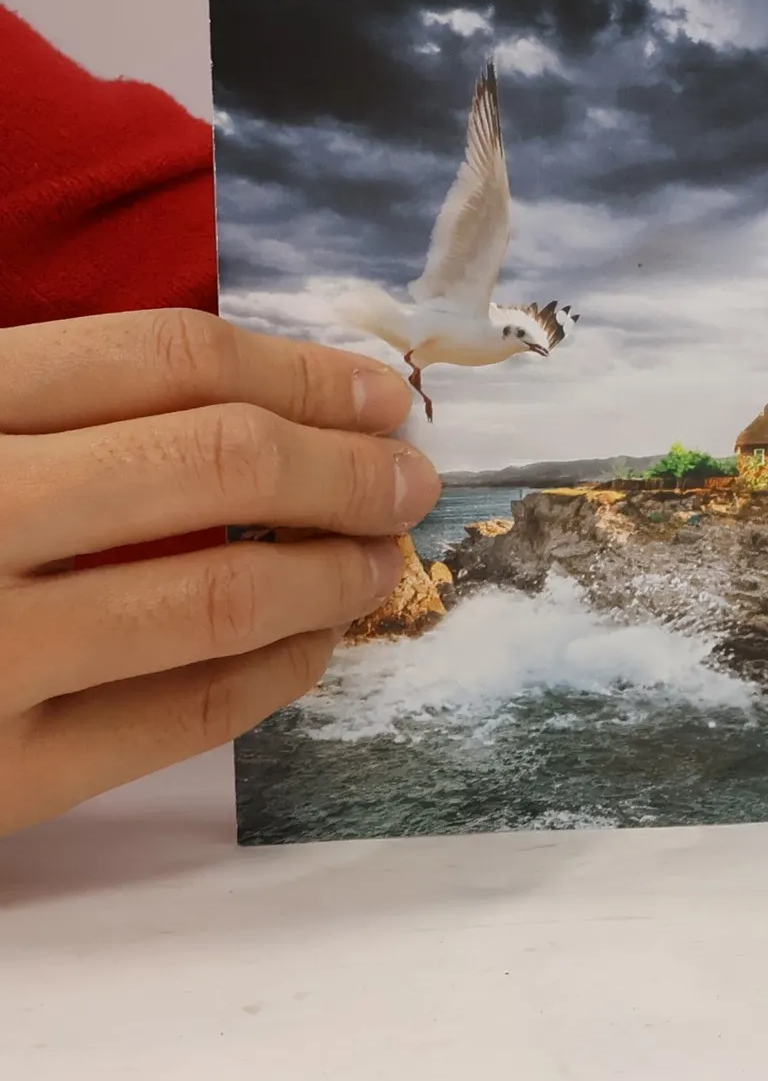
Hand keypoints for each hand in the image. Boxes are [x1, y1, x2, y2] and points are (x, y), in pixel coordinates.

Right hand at [0, 309, 439, 835]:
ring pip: (218, 591)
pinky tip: (314, 645)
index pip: (163, 359)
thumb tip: (267, 400)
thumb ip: (44, 406)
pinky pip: (178, 722)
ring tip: (384, 556)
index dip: (299, 369)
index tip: (381, 389)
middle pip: (216, 462)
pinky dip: (275, 674)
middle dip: (347, 463)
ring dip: (337, 567)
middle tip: (411, 475)